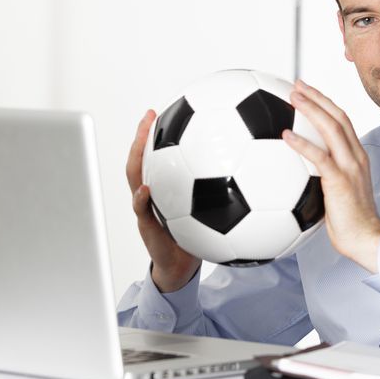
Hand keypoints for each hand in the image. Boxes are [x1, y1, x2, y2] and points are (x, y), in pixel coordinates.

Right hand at [127, 110, 201, 291]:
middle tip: (148, 116)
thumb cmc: (196, 237)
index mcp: (164, 188)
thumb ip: (219, 190)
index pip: (155, 156)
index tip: (159, 112)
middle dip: (140, 137)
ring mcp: (146, 210)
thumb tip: (245, 166)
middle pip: (139, 160)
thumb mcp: (208, 211)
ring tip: (141, 144)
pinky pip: (141, 211)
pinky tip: (146, 190)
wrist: (180, 267)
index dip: (154, 134)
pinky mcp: (148, 228)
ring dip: (136, 159)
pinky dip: (141, 200)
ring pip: (134, 180)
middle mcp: (151, 195)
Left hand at [283, 80, 379, 271]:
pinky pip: (319, 157)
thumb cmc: (349, 221)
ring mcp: (350, 167)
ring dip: (311, 109)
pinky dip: (302, 144)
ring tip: (292, 97)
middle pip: (338, 116)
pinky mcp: (340, 181)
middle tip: (297, 84)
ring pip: (331, 128)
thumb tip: (299, 172)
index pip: (343, 121)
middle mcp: (356, 156)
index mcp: (357, 157)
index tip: (307, 91)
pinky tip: (285, 135)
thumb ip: (324, 176)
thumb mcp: (338, 192)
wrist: (366, 240)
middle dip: (317, 97)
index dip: (326, 103)